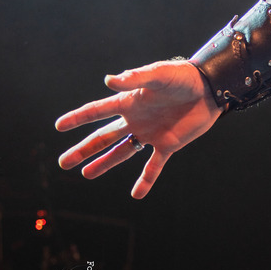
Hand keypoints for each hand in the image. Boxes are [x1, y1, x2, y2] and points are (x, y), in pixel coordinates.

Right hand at [55, 61, 223, 198]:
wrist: (211, 88)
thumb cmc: (184, 76)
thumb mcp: (158, 75)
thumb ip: (135, 79)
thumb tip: (108, 81)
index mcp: (131, 102)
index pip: (98, 111)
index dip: (79, 118)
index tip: (59, 126)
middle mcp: (137, 119)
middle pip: (104, 137)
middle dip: (83, 149)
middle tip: (63, 163)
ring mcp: (151, 133)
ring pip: (122, 152)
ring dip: (104, 164)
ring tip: (85, 174)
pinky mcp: (168, 144)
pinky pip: (154, 166)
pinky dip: (146, 181)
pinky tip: (136, 195)